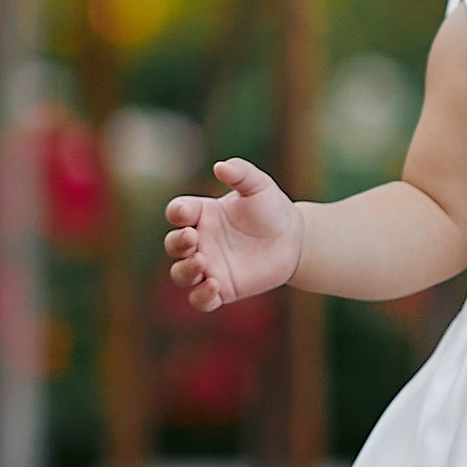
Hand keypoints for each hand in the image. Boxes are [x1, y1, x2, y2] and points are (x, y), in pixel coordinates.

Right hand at [164, 160, 303, 310]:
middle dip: (177, 243)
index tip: (186, 213)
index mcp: (202, 214)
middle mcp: (200, 241)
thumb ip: (241, 173)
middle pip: (173, 245)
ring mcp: (209, 266)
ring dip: (184, 270)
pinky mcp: (223, 289)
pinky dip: (201, 296)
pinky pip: (201, 300)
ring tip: (201, 263)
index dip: (176, 213)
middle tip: (193, 239)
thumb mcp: (259, 186)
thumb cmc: (271, 208)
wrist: (293, 239)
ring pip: (181, 274)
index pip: (178, 213)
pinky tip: (214, 286)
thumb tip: (219, 166)